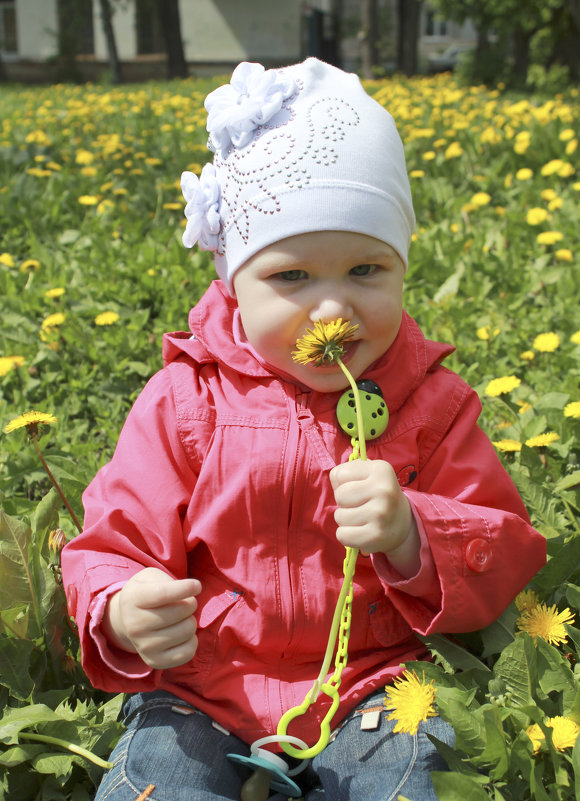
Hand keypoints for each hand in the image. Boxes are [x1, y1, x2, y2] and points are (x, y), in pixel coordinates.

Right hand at [104, 567, 201, 668]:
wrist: (127, 620)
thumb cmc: (147, 592)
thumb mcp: (151, 577)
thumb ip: (169, 580)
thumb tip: (193, 590)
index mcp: (132, 599)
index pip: (163, 594)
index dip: (185, 588)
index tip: (197, 586)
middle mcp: (134, 625)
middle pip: (180, 611)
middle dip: (190, 603)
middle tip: (184, 603)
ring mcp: (143, 646)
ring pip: (187, 630)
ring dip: (190, 621)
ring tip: (181, 618)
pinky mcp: (154, 661)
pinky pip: (187, 652)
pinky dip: (192, 641)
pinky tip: (183, 634)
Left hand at [330, 459, 419, 575]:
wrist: (401, 522)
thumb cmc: (376, 495)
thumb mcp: (367, 474)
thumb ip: (346, 472)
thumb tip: (335, 478)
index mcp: (381, 469)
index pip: (339, 474)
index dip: (344, 483)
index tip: (359, 488)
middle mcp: (384, 490)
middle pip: (339, 496)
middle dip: (344, 502)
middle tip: (360, 505)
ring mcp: (381, 514)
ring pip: (339, 517)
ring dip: (346, 520)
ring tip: (362, 518)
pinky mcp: (376, 535)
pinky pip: (342, 535)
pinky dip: (347, 535)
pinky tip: (361, 531)